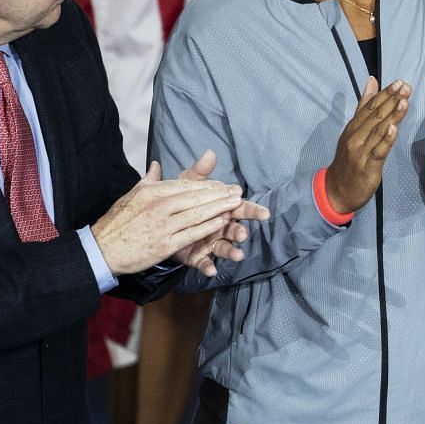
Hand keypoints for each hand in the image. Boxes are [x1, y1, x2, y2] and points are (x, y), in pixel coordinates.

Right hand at [92, 161, 249, 274]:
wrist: (101, 249)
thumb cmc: (116, 223)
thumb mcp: (131, 195)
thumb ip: (148, 180)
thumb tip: (156, 165)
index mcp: (151, 192)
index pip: (185, 186)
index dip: (207, 185)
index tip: (223, 185)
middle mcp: (158, 205)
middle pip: (195, 197)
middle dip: (219, 194)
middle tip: (238, 192)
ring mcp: (162, 225)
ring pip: (197, 214)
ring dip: (219, 208)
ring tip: (236, 204)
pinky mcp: (165, 244)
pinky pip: (191, 233)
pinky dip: (208, 227)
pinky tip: (222, 223)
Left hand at [169, 149, 269, 276]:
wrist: (158, 219)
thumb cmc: (180, 201)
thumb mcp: (187, 184)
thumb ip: (200, 172)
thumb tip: (210, 152)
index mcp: (221, 208)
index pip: (241, 208)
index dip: (253, 210)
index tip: (265, 213)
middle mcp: (219, 227)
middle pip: (235, 229)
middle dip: (240, 231)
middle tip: (243, 233)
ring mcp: (209, 243)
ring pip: (224, 248)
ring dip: (231, 251)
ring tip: (237, 255)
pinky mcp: (197, 256)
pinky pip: (204, 263)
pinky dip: (208, 267)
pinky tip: (210, 271)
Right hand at [325, 77, 410, 215]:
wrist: (337, 190)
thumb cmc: (349, 159)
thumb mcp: (354, 131)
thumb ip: (363, 107)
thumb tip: (372, 81)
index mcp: (353, 128)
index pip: (369, 107)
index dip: (385, 94)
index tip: (399, 82)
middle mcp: (355, 137)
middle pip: (374, 116)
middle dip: (391, 100)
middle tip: (405, 87)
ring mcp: (360, 152)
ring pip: (377, 131)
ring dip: (391, 115)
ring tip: (404, 101)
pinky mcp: (368, 167)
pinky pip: (378, 151)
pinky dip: (386, 139)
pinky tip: (394, 128)